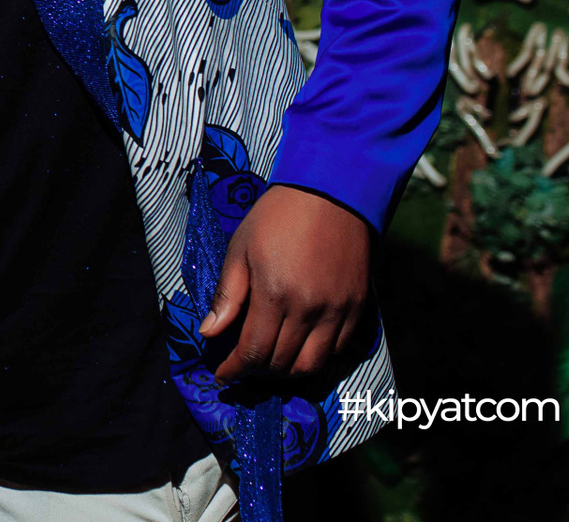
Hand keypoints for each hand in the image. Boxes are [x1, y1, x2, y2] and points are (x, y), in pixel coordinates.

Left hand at [201, 184, 370, 382]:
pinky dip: (317, 358)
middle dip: (257, 372)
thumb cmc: (276, 216)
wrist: (331, 192)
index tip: (222, 375)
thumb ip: (227, 296)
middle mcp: (309, 310)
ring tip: (270, 362)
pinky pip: (338, 350)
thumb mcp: (240, 250)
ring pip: (312, 365)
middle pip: (282, 363)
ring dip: (288, 371)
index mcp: (274, 294)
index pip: (253, 352)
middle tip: (242, 366)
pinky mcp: (359, 307)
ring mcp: (338, 311)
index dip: (234, 370)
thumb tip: (209, 333)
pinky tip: (300, 347)